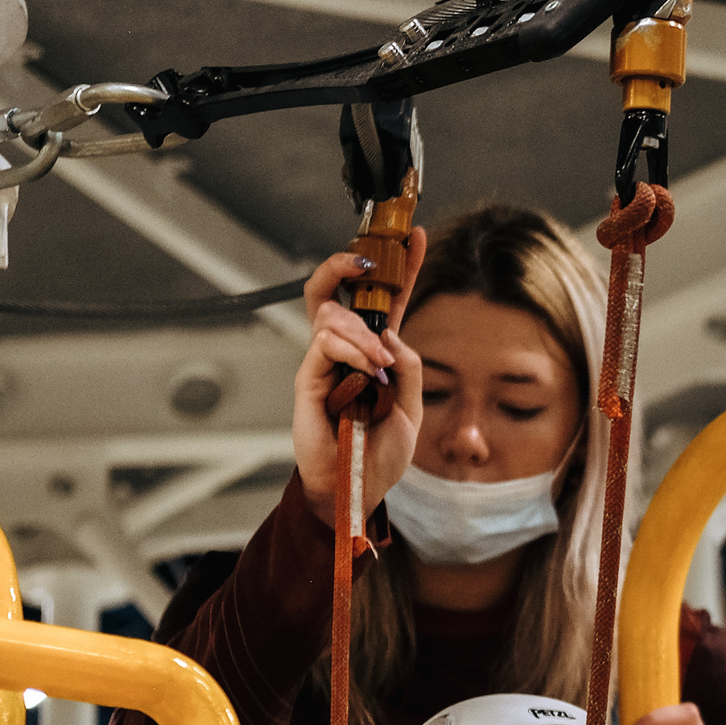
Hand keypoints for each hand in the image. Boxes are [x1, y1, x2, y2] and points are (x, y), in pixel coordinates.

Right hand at [292, 235, 427, 526]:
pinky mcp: (309, 379)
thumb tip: (392, 335)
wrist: (356, 488)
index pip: (387, 301)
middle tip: (367, 260)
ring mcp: (324, 363)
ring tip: (380, 365)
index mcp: (375, 353)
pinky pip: (324, 344)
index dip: (401, 268)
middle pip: (336, 292)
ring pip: (334, 317)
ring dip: (363, 333)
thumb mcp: (412, 408)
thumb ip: (410, 368)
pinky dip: (351, 350)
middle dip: (347, 265)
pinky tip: (368, 370)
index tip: (416, 236)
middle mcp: (346, 351)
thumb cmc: (380, 452)